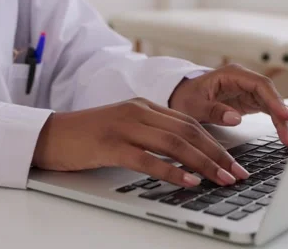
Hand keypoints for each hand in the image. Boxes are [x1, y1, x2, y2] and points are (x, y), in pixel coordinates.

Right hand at [33, 98, 249, 186]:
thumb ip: (152, 136)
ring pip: (174, 143)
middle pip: (188, 132)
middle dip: (217, 154)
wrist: (50, 134)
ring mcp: (125, 126)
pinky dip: (171, 171)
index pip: (189, 123)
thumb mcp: (124, 128)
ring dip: (203, 163)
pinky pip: (148, 158)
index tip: (232, 162)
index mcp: (144, 107)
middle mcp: (138, 112)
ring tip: (222, 179)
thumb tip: (183, 157)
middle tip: (236, 174)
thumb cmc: (88, 136)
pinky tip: (188, 181)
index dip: (215, 143)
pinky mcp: (111, 145)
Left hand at [170, 64, 287, 146]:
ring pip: (272, 105)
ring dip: (284, 122)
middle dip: (282, 117)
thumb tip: (236, 118)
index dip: (274, 101)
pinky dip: (280, 120)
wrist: (180, 96)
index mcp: (232, 75)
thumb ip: (214, 110)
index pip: (260, 86)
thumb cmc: (185, 97)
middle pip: (270, 96)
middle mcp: (244, 80)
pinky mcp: (249, 101)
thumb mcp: (194, 105)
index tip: (284, 117)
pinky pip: (269, 110)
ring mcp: (248, 90)